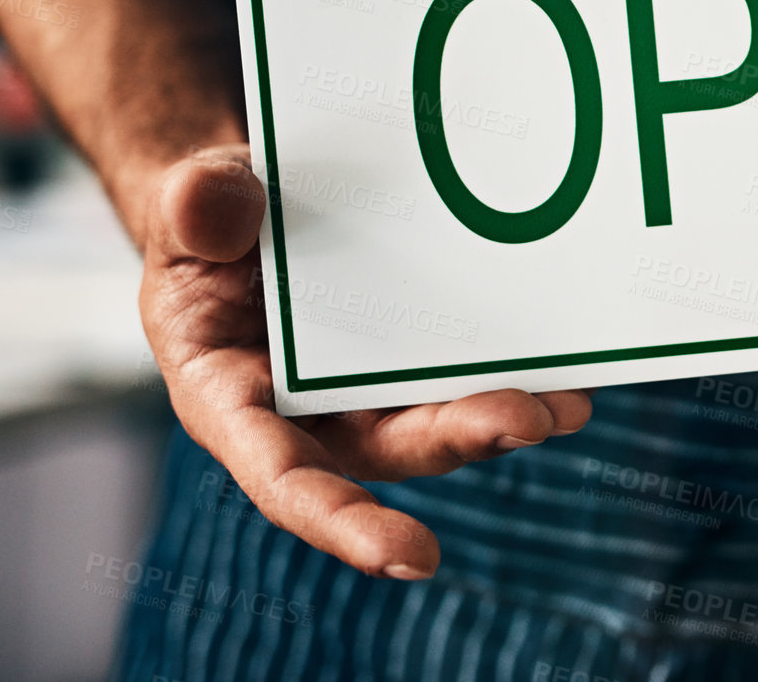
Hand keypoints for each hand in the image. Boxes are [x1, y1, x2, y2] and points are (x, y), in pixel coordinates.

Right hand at [140, 144, 591, 578]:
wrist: (247, 200)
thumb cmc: (204, 221)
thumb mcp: (185, 201)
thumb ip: (194, 207)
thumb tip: (216, 205)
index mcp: (231, 398)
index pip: (285, 479)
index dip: (345, 522)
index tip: (414, 558)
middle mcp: (310, 411)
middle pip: (394, 447)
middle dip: (463, 437)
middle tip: (530, 418)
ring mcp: (369, 386)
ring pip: (443, 414)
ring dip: (509, 412)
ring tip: (572, 400)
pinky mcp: (413, 352)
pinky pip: (468, 366)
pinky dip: (519, 365)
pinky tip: (571, 359)